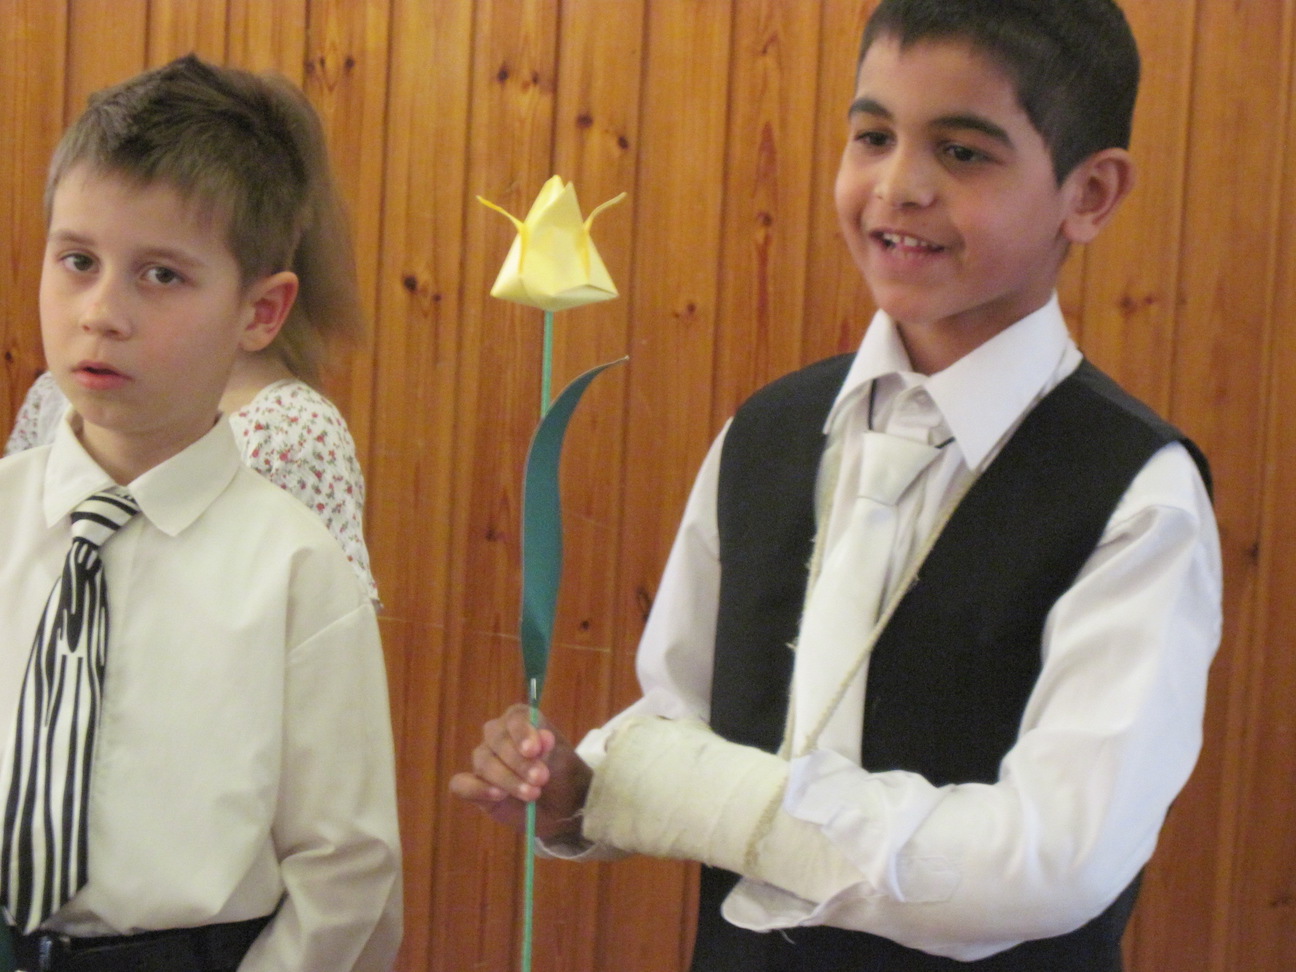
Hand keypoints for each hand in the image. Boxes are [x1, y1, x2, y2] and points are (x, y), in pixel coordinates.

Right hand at [449, 703, 592, 841]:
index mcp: (520, 721)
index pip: (514, 718)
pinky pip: (461, 784)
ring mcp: (484, 761)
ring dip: (507, 778)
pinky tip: (498, 796)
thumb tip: (544, 737)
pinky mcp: (474, 786)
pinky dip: (477, 789)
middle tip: (541, 778)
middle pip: (497, 740)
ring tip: (532, 794)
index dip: (522, 732)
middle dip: (519, 761)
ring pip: (483, 762)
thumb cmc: (562, 775)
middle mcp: (498, 736)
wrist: (562, 807)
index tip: (534, 750)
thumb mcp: (563, 761)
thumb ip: (550, 749)